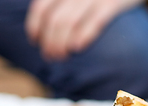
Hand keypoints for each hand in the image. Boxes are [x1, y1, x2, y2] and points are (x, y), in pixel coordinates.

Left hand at [25, 0, 142, 60]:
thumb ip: (62, 5)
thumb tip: (42, 30)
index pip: (41, 6)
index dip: (34, 25)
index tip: (34, 41)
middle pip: (55, 19)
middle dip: (49, 42)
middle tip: (50, 56)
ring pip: (70, 22)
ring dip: (62, 44)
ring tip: (61, 57)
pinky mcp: (113, 3)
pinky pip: (95, 20)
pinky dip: (84, 35)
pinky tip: (77, 48)